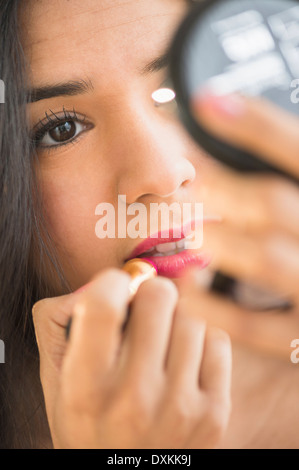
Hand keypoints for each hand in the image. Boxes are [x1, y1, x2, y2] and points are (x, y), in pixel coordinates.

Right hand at [32, 269, 231, 448]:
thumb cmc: (90, 424)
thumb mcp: (57, 383)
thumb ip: (58, 325)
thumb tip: (96, 283)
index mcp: (87, 389)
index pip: (103, 304)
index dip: (110, 282)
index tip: (114, 288)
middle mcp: (134, 399)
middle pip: (159, 296)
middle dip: (148, 294)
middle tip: (142, 312)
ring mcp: (179, 407)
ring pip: (191, 315)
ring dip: (175, 319)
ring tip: (161, 343)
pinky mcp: (215, 413)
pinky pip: (217, 340)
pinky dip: (200, 341)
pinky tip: (182, 361)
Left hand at [190, 91, 298, 357]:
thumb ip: (288, 173)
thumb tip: (234, 126)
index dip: (256, 125)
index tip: (206, 102)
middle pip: (276, 204)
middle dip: (224, 187)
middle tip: (184, 176)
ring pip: (267, 259)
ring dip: (220, 240)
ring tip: (186, 228)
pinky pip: (255, 327)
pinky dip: (216, 311)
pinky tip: (183, 292)